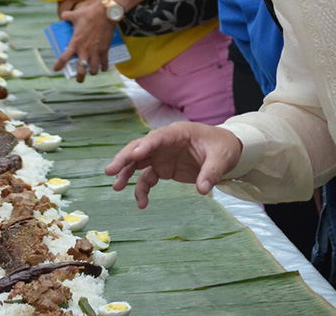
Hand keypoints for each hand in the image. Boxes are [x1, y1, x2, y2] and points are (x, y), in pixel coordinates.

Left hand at [55, 0, 114, 81]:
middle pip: (81, 69)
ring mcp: (95, 51)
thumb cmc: (89, 14)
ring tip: (92, 72)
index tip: (56, 69)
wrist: (105, 13)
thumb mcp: (75, 14)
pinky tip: (103, 68)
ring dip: (92, 72)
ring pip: (94, 69)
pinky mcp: (105, 49)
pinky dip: (104, 67)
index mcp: (75, 43)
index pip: (64, 57)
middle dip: (80, 77)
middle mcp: (84, 50)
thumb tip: (63, 16)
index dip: (59, 65)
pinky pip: (104, 63)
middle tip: (79, 80)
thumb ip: (66, 16)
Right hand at [105, 122, 243, 207]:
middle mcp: (165, 142)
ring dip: (126, 173)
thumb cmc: (223, 147)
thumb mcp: (222, 158)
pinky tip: (142, 203)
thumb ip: (211, 172)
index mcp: (178, 133)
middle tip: (110, 170)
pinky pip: (147, 177)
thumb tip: (203, 190)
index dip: (146, 145)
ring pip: (138, 162)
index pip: (158, 137)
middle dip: (125, 158)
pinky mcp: (163, 167)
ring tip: (116, 187)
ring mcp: (162, 155)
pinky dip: (142, 189)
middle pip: (140, 147)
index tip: (134, 155)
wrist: (225, 150)